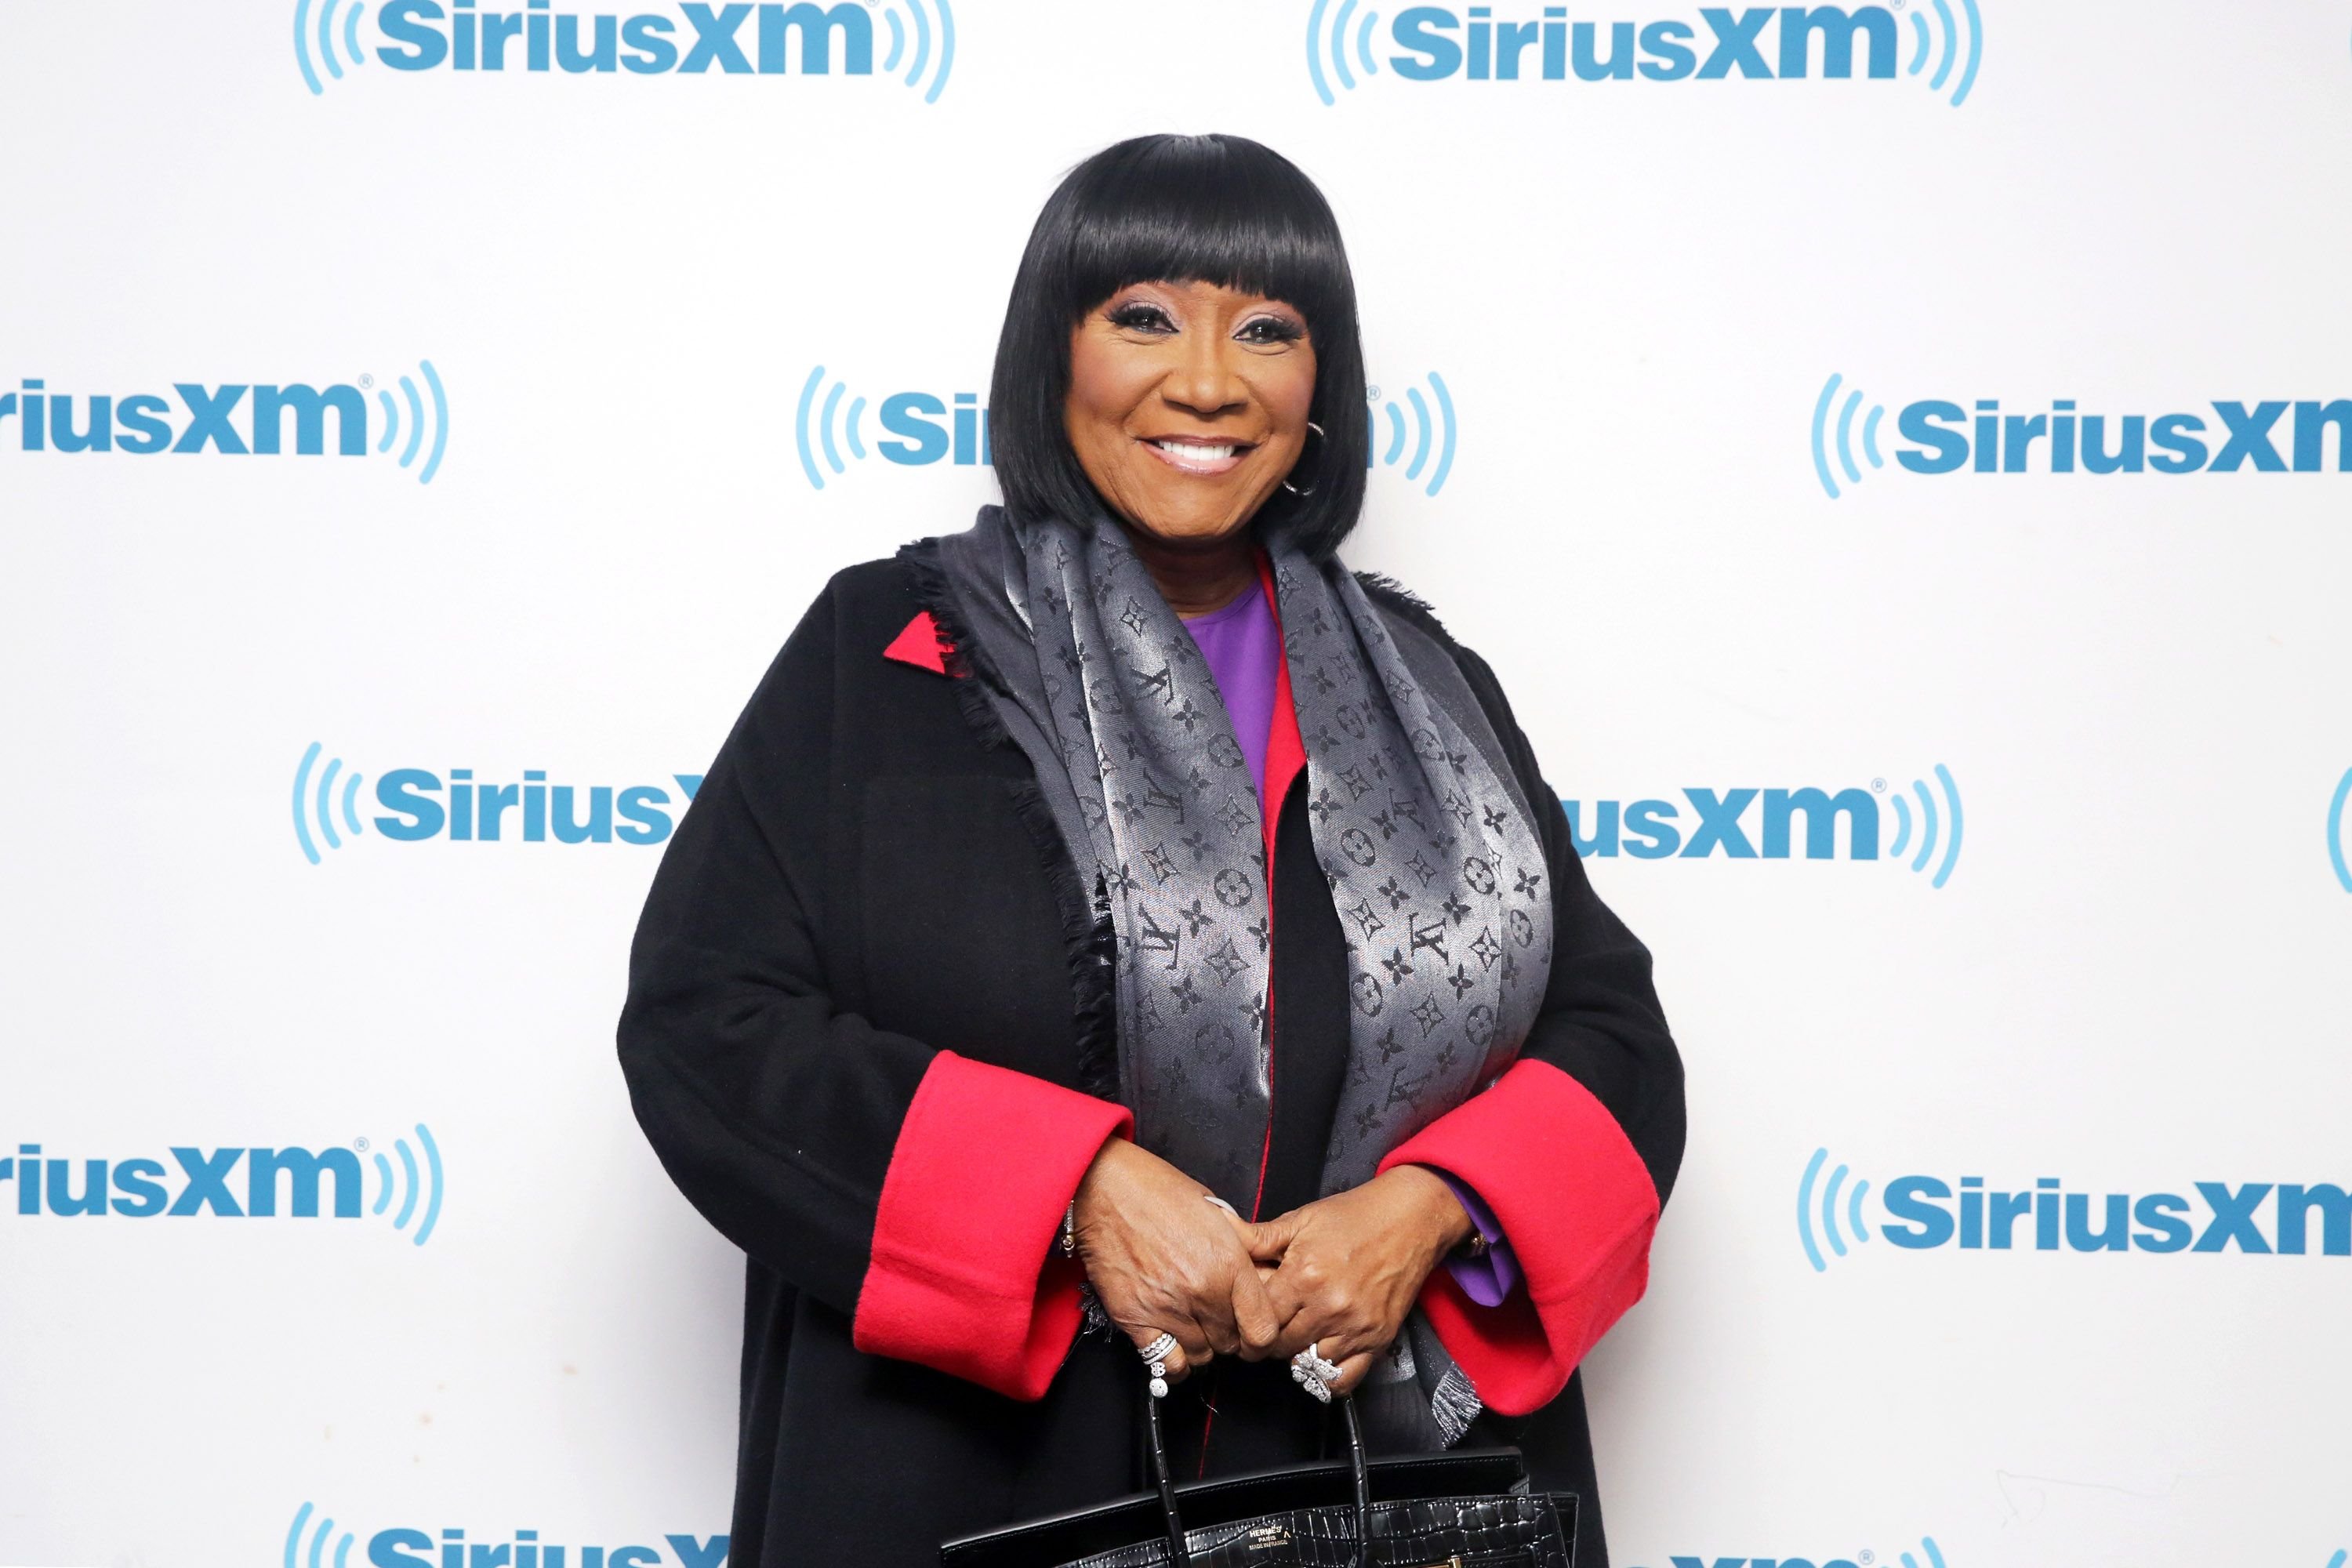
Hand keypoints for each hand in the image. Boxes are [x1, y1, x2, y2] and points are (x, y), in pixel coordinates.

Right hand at [1072, 1140, 1282, 1384]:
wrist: (1105, 1187)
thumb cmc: (1160, 1191)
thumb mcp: (1217, 1212)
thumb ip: (1242, 1250)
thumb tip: (1259, 1275)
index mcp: (1229, 1264)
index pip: (1262, 1330)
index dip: (1261, 1334)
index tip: (1251, 1326)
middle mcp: (1202, 1292)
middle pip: (1231, 1345)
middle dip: (1229, 1335)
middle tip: (1217, 1317)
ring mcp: (1167, 1309)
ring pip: (1201, 1356)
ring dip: (1202, 1345)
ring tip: (1193, 1325)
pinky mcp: (1134, 1319)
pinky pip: (1163, 1363)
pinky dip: (1172, 1360)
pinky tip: (1172, 1344)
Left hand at [1245, 1165, 1472, 1394]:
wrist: (1410, 1218)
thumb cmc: (1354, 1215)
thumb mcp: (1301, 1219)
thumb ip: (1258, 1236)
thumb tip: (1220, 1230)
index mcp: (1304, 1275)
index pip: (1258, 1319)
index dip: (1245, 1319)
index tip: (1245, 1316)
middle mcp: (1328, 1306)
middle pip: (1278, 1346)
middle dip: (1266, 1338)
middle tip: (1267, 1326)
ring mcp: (1355, 1327)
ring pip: (1306, 1364)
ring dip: (1295, 1354)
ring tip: (1295, 1335)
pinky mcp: (1378, 1340)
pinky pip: (1342, 1379)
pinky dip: (1326, 1375)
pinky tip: (1319, 1354)